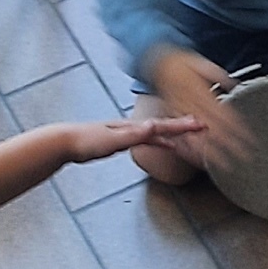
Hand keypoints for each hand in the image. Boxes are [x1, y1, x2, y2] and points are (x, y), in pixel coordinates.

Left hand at [65, 115, 206, 164]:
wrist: (65, 141)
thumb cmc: (86, 141)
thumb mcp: (112, 140)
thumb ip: (134, 134)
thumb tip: (154, 126)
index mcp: (132, 127)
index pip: (162, 126)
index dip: (182, 126)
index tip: (200, 124)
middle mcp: (132, 127)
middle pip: (163, 126)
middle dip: (183, 125)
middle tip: (202, 125)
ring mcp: (126, 132)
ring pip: (157, 131)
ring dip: (174, 132)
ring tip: (190, 132)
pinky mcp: (121, 139)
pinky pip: (147, 139)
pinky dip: (159, 140)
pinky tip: (162, 144)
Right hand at [150, 49, 250, 165]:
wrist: (156, 60)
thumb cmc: (181, 63)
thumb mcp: (202, 63)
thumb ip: (218, 75)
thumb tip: (233, 84)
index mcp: (202, 92)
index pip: (224, 114)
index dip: (237, 128)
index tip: (248, 139)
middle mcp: (192, 104)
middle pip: (214, 128)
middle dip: (229, 144)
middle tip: (242, 157)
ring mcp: (181, 112)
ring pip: (197, 135)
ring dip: (210, 151)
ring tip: (222, 165)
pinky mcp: (170, 116)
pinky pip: (178, 135)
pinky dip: (187, 149)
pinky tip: (195, 159)